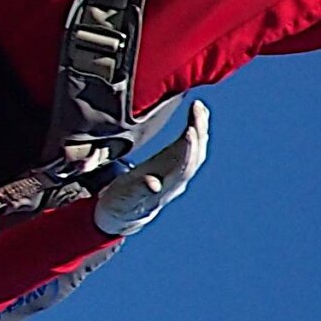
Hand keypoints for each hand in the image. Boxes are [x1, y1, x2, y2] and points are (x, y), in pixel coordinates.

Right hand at [93, 101, 209, 236]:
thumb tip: (153, 185)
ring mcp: (179, 172)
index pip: (184, 168)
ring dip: (200, 128)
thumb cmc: (121, 204)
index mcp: (166, 188)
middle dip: (198, 132)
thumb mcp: (125, 199)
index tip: (191, 130)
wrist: (124, 213)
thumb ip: (139, 191)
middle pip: (195, 156)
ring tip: (199, 108)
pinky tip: (196, 114)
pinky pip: (191, 146)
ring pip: (196, 150)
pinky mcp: (175, 164)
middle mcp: (178, 180)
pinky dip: (195, 130)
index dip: (188, 149)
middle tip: (198, 109)